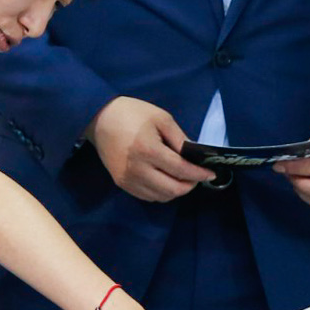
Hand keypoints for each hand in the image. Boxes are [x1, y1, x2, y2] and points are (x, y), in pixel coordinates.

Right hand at [88, 97, 213, 201]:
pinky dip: (161, 193)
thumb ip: (180, 138)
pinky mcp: (121, 183)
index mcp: (148, 149)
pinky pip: (147, 196)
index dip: (199, 174)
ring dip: (175, 191)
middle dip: (189, 185)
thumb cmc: (132, 113)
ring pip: (160, 196)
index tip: (210, 174)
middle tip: (196, 177)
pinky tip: (164, 181)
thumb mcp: (161, 118)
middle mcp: (137, 169)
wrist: (99, 118)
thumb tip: (194, 157)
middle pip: (172, 189)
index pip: (181, 170)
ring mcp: (127, 179)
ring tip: (181, 179)